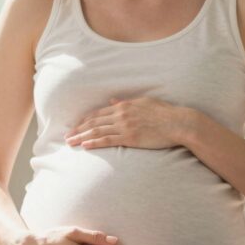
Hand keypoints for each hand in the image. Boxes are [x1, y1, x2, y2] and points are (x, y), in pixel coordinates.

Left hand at [65, 97, 190, 150]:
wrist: (178, 123)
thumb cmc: (165, 113)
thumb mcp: (144, 102)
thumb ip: (126, 102)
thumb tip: (112, 100)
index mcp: (124, 105)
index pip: (99, 112)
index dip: (85, 120)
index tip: (76, 125)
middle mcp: (122, 114)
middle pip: (94, 121)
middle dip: (78, 128)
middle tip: (67, 136)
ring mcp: (125, 126)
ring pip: (97, 130)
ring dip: (81, 136)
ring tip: (70, 142)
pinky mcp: (130, 138)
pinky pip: (108, 140)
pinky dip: (94, 142)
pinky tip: (85, 145)